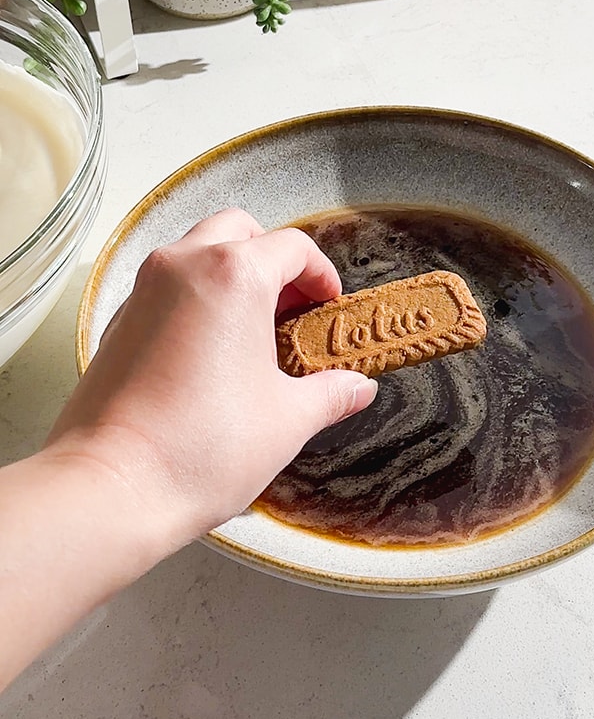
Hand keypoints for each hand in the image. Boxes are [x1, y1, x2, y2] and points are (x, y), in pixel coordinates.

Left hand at [45, 208, 377, 542]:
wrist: (112, 488)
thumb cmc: (202, 447)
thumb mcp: (289, 420)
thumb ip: (330, 393)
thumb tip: (356, 387)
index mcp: (233, 276)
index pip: (292, 246)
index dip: (322, 274)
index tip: (331, 307)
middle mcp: (182, 269)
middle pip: (237, 230)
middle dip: (272, 259)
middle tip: (295, 306)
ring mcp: (141, 294)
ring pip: (195, 253)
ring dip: (231, 276)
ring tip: (256, 332)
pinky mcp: (116, 325)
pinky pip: (166, 290)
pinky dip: (196, 302)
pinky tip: (215, 356)